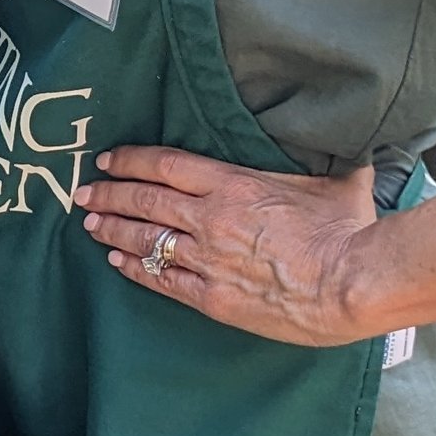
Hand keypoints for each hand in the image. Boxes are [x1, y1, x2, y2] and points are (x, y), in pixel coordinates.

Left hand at [73, 146, 378, 346]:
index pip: (165, 166)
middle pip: (145, 202)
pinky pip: (164, 281)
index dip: (131, 161)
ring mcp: (208, 260)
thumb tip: (338, 137)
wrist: (352, 283)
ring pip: (147, 241)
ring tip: (91, 225)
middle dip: (110, 196)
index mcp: (232, 184)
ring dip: (114, 231)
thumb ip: (319, 159)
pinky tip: (118, 264)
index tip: (108, 160)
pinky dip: (137, 270)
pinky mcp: (215, 298)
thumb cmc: (347, 230)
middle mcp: (210, 218)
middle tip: (83, 194)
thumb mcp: (332, 180)